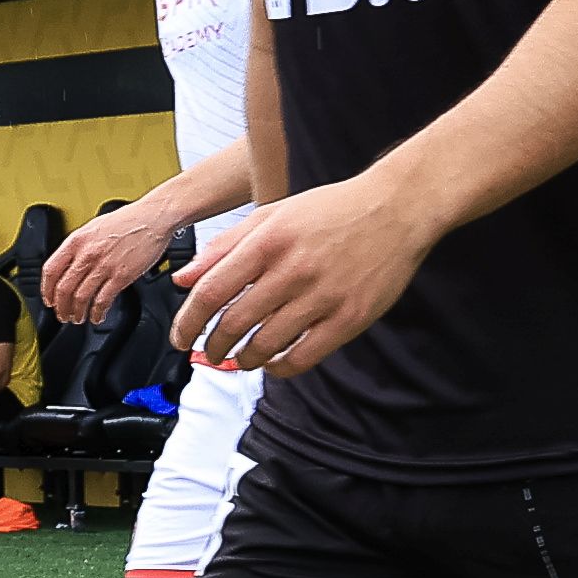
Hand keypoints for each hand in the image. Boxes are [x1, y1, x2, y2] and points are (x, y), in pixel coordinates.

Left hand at [40, 202, 166, 323]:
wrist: (153, 217)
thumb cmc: (127, 221)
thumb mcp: (94, 227)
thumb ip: (79, 247)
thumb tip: (68, 266)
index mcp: (77, 240)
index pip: (51, 270)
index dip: (46, 290)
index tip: (48, 299)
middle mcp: (87, 253)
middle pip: (64, 288)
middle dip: (61, 307)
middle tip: (63, 314)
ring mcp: (104, 265)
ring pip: (81, 297)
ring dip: (77, 313)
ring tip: (78, 318)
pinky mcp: (121, 276)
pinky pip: (103, 300)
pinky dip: (97, 312)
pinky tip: (97, 316)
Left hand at [168, 173, 439, 382]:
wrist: (396, 208)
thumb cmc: (332, 211)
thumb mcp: (272, 216)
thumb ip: (224, 247)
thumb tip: (183, 279)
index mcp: (268, 241)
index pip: (212, 291)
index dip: (188, 321)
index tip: (181, 337)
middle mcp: (293, 269)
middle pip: (234, 323)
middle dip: (213, 346)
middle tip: (211, 352)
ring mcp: (323, 296)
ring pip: (266, 345)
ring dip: (244, 360)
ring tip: (241, 358)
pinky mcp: (350, 317)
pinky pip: (304, 357)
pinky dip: (280, 368)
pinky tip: (273, 363)